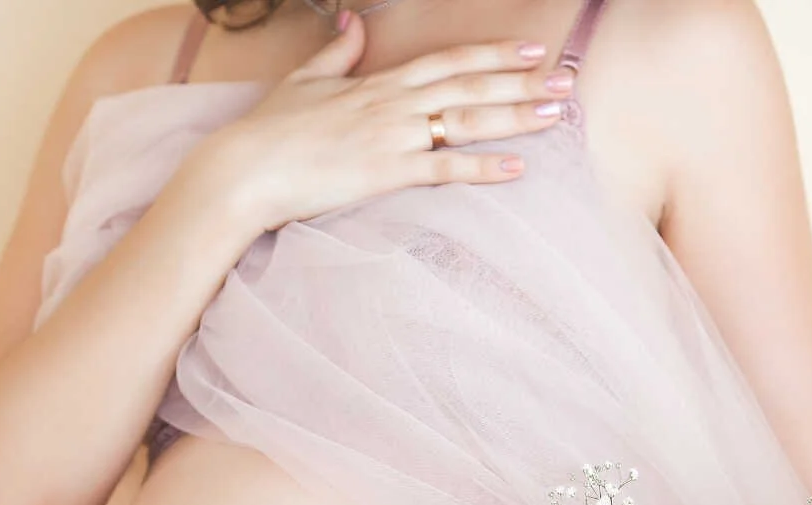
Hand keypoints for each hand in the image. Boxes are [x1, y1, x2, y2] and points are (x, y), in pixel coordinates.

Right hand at [185, 12, 574, 232]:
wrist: (245, 170)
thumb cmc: (269, 131)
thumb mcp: (304, 82)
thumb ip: (336, 53)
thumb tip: (354, 23)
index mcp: (378, 84)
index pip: (448, 62)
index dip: (493, 55)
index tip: (531, 51)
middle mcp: (394, 105)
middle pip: (470, 86)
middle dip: (522, 82)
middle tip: (566, 81)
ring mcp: (392, 138)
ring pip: (467, 121)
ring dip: (515, 117)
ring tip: (555, 114)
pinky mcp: (386, 173)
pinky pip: (445, 170)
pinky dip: (483, 168)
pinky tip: (517, 168)